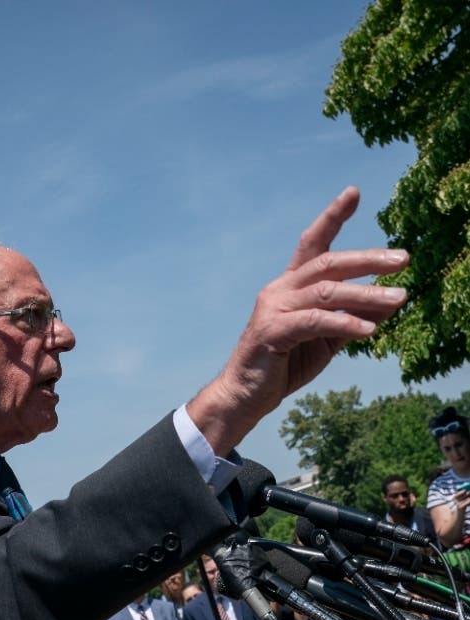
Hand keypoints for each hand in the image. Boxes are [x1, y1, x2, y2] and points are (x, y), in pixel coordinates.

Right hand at [187, 187, 407, 455]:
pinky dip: (345, 322)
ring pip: (326, 292)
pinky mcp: (271, 331)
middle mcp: (280, 290)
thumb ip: (351, 317)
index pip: (313, 244)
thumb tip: (390, 301)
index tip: (353, 193)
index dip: (332, 217)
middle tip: (403, 259)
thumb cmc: (284, 365)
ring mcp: (273, 309)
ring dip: (367, 294)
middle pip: (327, 263)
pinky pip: (314, 322)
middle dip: (367, 259)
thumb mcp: (326, 339)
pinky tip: (370, 329)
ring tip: (401, 297)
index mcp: (290, 287)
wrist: (246, 396)